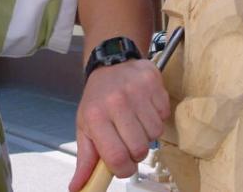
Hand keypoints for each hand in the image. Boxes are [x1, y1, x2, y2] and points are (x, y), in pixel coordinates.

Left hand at [69, 59, 169, 190]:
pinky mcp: (153, 82)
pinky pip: (164, 114)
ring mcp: (136, 91)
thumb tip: (78, 188)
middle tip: (129, 139)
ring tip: (136, 120)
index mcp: (96, 116)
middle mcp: (116, 102)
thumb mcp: (86, 127)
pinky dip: (157, 116)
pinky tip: (145, 107)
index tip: (123, 165)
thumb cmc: (98, 99)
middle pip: (139, 149)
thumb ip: (85, 160)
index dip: (123, 168)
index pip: (116, 157)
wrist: (111, 63)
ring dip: (148, 133)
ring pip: (155, 133)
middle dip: (136, 152)